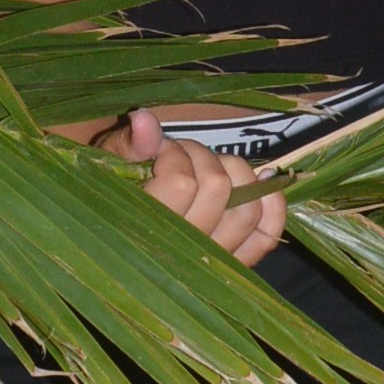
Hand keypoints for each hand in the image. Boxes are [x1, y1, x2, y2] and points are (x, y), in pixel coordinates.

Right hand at [94, 104, 288, 264]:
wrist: (116, 230)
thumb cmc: (114, 193)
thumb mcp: (110, 165)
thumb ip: (130, 145)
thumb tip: (143, 119)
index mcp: (142, 233)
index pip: (180, 184)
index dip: (174, 156)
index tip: (160, 152)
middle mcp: (181, 256)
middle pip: (217, 189)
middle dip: (201, 158)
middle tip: (182, 156)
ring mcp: (213, 261)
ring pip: (245, 208)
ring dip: (234, 175)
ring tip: (212, 168)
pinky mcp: (236, 263)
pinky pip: (267, 235)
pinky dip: (272, 203)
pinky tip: (263, 179)